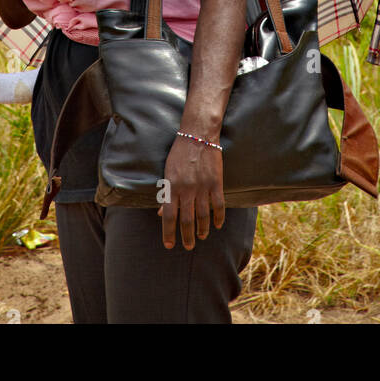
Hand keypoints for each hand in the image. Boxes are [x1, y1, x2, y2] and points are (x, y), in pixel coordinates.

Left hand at [157, 133, 225, 249]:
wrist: (197, 134)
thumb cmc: (179, 153)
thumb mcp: (168, 172)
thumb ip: (166, 193)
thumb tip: (161, 214)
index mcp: (172, 186)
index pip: (169, 216)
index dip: (168, 233)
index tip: (169, 245)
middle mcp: (187, 189)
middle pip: (186, 220)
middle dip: (187, 236)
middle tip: (188, 246)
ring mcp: (202, 186)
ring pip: (203, 216)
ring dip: (202, 229)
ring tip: (201, 237)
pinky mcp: (216, 182)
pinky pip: (219, 205)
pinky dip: (218, 218)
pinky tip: (217, 225)